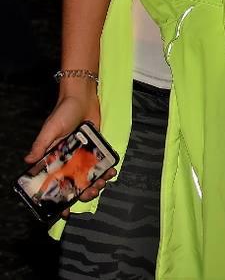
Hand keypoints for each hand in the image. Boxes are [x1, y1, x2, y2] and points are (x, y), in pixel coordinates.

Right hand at [27, 86, 115, 212]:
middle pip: (74, 183)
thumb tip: (28, 161)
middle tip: (91, 192)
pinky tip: (111, 172)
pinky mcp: (95, 148)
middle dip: (83, 192)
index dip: (59, 199)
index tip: (65, 212)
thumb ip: (41, 145)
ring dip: (96, 183)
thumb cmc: (63, 113)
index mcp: (54, 159)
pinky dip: (105, 169)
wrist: (82, 97)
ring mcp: (82, 155)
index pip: (54, 183)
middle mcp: (67, 160)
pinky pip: (100, 163)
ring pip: (88, 176)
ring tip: (102, 183)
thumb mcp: (50, 129)